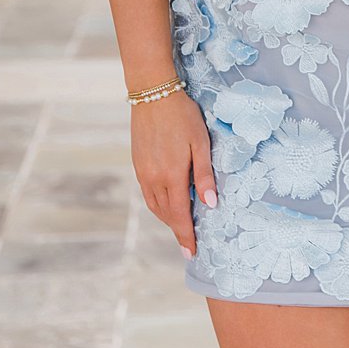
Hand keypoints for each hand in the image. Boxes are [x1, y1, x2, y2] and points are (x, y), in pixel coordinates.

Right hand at [132, 86, 216, 258]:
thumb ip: (205, 175)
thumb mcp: (201, 144)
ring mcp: (142, 172)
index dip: (186, 234)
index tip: (191, 252)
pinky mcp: (137, 164)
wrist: (152, 95)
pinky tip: (167, 204)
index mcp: (171, 175)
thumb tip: (211, 203)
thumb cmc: (183, 117)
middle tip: (189, 245)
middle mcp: (153, 178)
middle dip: (177, 230)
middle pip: (165, 213)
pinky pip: (148, 193)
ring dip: (167, 219)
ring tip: (181, 227)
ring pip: (154, 205)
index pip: (179, 214)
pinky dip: (158, 204)